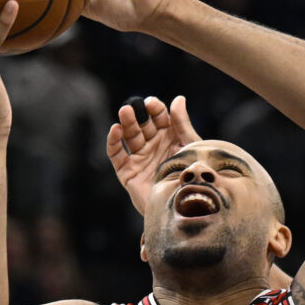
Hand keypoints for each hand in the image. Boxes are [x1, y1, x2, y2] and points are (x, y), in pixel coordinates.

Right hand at [107, 94, 202, 211]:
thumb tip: (178, 99)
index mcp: (170, 138)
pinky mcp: (128, 172)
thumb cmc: (192, 177)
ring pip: (129, 136)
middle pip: (142, 124)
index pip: (159, 117)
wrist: (185, 206)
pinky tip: (115, 130)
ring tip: (124, 112)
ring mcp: (140, 158)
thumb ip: (182, 124)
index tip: (152, 104)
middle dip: (138, 114)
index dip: (155, 109)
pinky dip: (113, 142)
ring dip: (125, 123)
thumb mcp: (190, 147)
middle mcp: (153, 146)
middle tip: (134, 106)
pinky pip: (116, 155)